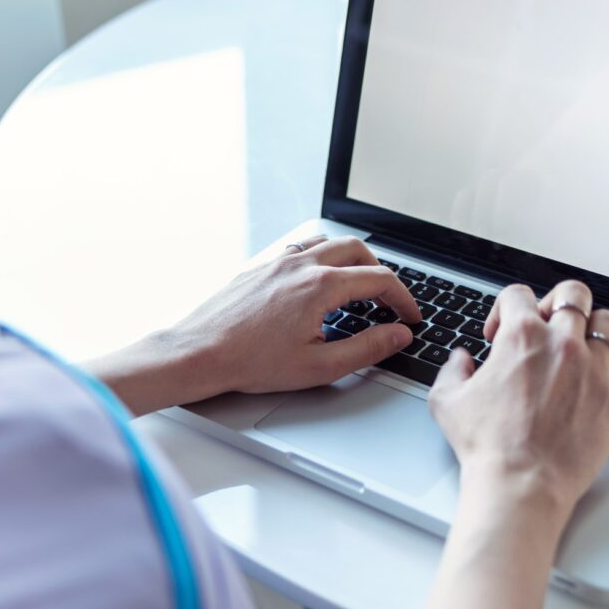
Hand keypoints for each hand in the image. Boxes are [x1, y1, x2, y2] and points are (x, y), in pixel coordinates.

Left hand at [89, 237, 422, 414]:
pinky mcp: (259, 267)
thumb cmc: (249, 363)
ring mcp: (277, 262)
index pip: (380, 280)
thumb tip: (397, 335)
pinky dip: (321, 257)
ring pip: (328, 242)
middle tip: (388, 301)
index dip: (404, 299)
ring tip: (358, 286)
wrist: (198, 353)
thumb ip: (366, 348)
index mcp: (320, 286)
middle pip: (358, 250)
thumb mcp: (319, 365)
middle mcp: (300, 265)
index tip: (410, 317)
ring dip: (351, 259)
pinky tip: (317, 280)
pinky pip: (300, 248)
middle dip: (381, 273)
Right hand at [428, 280, 608, 533]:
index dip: (504, 309)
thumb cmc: (486, 446)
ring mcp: (595, 369)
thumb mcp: (447, 401)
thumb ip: (452, 370)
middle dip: (557, 304)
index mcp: (521, 337)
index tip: (500, 333)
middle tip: (547, 326)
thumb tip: (460, 360)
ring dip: (593, 329)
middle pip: (574, 294)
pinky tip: (605, 377)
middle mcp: (562, 344)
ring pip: (608, 323)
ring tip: (581, 348)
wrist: (521, 483)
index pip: (518, 294)